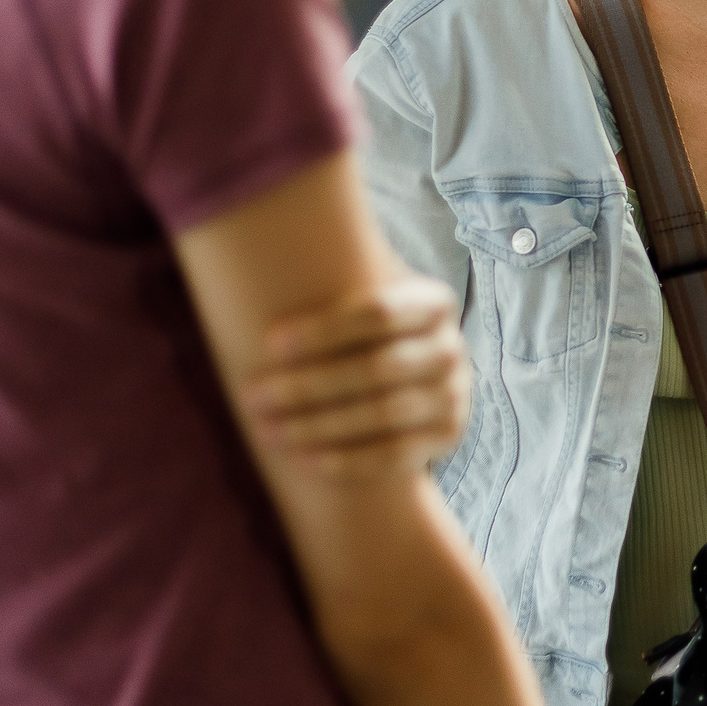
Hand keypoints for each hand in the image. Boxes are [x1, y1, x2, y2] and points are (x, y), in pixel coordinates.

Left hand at [246, 273, 468, 479]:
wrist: (414, 377)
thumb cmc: (362, 332)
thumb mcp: (363, 293)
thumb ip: (332, 275)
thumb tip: (262, 244)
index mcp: (432, 302)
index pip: (378, 313)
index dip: (323, 330)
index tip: (269, 344)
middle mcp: (450, 347)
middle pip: (377, 367)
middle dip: (308, 385)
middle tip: (253, 394)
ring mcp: (453, 393)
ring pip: (385, 413)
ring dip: (319, 425)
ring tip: (267, 431)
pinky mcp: (447, 434)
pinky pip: (396, 454)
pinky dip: (346, 461)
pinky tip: (302, 460)